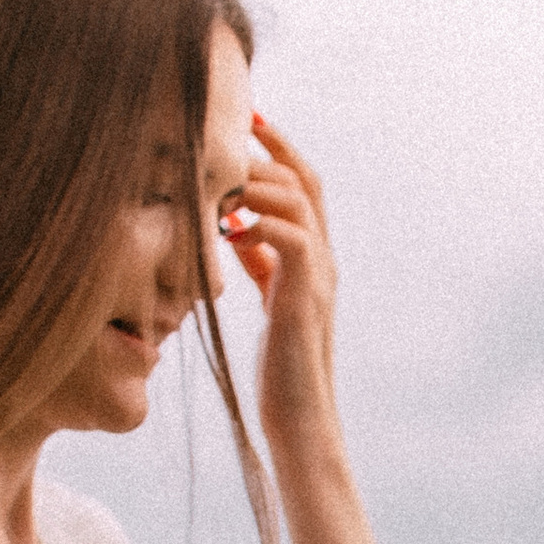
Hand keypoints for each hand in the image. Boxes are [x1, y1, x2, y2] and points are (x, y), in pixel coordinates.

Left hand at [226, 111, 339, 454]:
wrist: (302, 426)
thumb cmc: (280, 374)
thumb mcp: (268, 303)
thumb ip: (260, 263)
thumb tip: (235, 226)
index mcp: (315, 262)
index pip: (303, 187)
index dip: (278, 149)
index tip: (247, 118)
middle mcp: (324, 263)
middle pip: (305, 181)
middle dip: (270, 147)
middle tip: (231, 121)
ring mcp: (318, 281)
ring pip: (298, 202)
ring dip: (256, 181)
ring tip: (220, 174)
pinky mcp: (304, 301)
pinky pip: (290, 239)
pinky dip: (258, 223)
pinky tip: (226, 225)